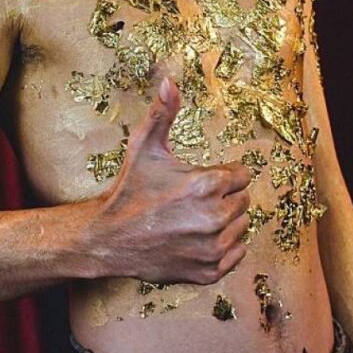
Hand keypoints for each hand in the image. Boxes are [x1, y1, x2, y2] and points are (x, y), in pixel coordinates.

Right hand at [97, 77, 251, 283]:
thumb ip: (163, 112)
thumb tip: (169, 81)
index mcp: (205, 185)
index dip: (222, 175)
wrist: (109, 239)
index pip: (242, 175)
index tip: (200, 180)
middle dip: (223, 197)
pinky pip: (237, 254)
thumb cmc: (129, 190)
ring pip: (241, 227)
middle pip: (243, 200)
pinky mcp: (209, 272)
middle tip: (192, 200)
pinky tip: (197, 238)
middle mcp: (213, 218)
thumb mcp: (144, 147)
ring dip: (224, 222)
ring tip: (192, 219)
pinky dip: (222, 247)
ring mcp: (212, 248)